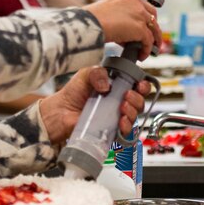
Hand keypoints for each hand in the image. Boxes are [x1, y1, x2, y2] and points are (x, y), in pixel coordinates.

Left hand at [38, 66, 152, 143]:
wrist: (60, 111)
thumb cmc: (73, 93)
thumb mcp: (86, 74)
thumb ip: (98, 72)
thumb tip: (107, 85)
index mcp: (117, 87)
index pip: (137, 86)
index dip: (143, 85)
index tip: (139, 84)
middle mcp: (119, 102)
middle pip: (140, 102)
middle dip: (138, 98)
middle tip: (127, 95)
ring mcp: (116, 117)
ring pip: (136, 116)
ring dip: (133, 111)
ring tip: (122, 107)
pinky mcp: (111, 130)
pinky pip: (126, 132)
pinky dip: (127, 126)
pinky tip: (121, 121)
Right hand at [85, 0, 162, 59]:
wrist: (89, 24)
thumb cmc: (90, 18)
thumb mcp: (105, 9)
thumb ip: (118, 15)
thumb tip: (122, 33)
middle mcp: (134, 0)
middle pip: (152, 11)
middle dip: (153, 23)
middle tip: (150, 33)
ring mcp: (139, 13)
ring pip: (154, 28)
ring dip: (154, 40)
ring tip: (151, 49)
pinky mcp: (140, 28)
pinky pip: (149, 41)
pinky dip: (147, 50)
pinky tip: (141, 55)